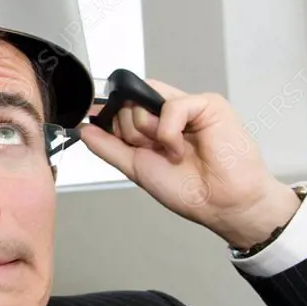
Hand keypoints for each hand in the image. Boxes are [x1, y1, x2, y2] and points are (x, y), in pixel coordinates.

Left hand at [79, 80, 302, 249]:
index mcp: (154, 124)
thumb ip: (109, 147)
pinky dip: (169, 134)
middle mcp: (169, 111)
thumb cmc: (189, 190)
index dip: (111, 117)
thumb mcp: (136, 167)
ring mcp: (188, 105)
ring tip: (173, 153)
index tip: (106, 131)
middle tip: (153, 152)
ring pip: (143, 100)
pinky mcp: (208, 104)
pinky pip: (171, 106)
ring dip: (148, 133)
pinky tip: (183, 150)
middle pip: (127, 100)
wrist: (222, 204)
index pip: (121, 104)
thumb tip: (84, 130)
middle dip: (130, 132)